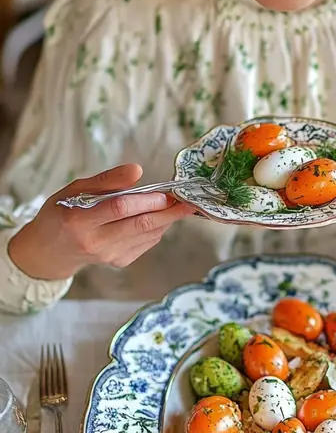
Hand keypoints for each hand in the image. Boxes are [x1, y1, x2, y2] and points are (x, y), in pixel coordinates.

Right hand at [8, 164, 196, 280]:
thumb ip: (106, 181)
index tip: (167, 191)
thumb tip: (137, 170)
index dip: (147, 199)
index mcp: (80, 219)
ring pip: (147, 235)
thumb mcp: (74, 190)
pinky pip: (146, 242)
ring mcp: (109, 255)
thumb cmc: (62, 213)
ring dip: (167, 219)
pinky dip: (157, 228)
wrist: (51, 251)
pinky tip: (159, 217)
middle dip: (168, 212)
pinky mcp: (119, 262)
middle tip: (187, 200)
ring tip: (179, 205)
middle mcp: (96, 241)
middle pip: (140, 224)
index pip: (119, 207)